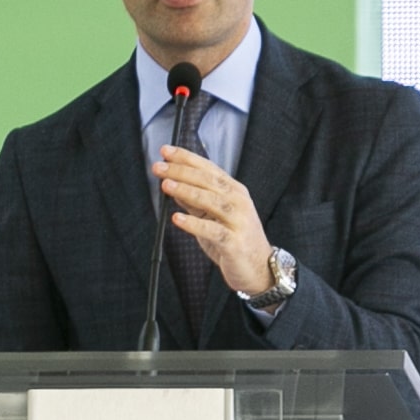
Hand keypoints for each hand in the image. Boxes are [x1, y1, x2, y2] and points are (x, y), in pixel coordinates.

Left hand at [157, 147, 275, 296]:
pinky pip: (212, 230)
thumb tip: (173, 184)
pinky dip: (194, 224)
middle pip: (208, 181)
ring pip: (211, 201)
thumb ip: (195, 201)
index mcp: (233, 191)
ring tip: (166, 186)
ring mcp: (238, 221)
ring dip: (187, 191)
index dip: (187, 158)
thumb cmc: (236, 239)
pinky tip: (177, 218)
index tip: (166, 151)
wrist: (260, 268)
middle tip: (159, 167)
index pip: (208, 169)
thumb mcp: (213, 216)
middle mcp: (238, 201)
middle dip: (182, 171)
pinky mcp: (234, 242)